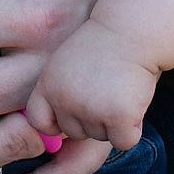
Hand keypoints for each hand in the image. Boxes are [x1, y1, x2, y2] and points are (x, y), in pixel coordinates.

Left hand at [24, 18, 157, 154]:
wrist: (131, 31)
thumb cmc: (103, 47)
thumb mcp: (67, 64)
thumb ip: (60, 92)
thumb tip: (59, 133)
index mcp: (48, 84)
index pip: (39, 121)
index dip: (55, 123)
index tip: (73, 114)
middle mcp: (64, 100)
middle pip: (75, 133)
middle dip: (92, 119)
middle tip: (107, 90)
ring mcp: (90, 110)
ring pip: (101, 137)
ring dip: (113, 121)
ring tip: (119, 89)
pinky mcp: (118, 116)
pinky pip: (124, 141)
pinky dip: (132, 129)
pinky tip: (133, 102)